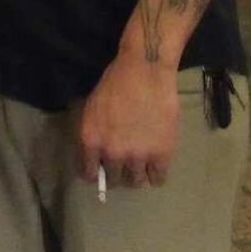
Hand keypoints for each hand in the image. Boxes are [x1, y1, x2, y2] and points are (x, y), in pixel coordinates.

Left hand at [77, 48, 179, 189]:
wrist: (145, 69)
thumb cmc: (116, 82)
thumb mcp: (92, 108)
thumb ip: (93, 135)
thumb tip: (97, 157)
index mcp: (91, 140)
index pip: (89, 173)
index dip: (96, 173)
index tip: (102, 169)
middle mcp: (112, 153)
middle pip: (114, 180)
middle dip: (118, 172)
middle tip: (126, 160)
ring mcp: (138, 155)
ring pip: (136, 182)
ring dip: (137, 173)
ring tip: (142, 160)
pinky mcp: (161, 154)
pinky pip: (158, 179)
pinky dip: (157, 173)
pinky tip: (156, 162)